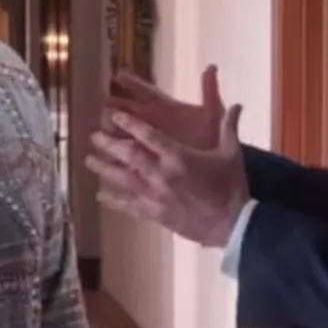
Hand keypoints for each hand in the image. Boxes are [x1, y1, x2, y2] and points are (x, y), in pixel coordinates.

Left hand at [87, 103, 248, 247]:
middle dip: (109, 144)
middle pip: (128, 156)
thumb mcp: (232, 153)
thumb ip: (229, 127)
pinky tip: (101, 196)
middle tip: (93, 136)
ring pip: (123, 180)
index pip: (148, 136)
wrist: (233, 224)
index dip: (129, 123)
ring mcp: (156, 196)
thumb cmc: (231, 186)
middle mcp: (162, 174)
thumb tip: (239, 104)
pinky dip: (114, 200)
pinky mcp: (155, 214)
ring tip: (89, 160)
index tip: (113, 115)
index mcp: (178, 157)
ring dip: (104, 169)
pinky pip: (129, 205)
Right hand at [103, 65, 223, 149]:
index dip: (134, 84)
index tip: (118, 75)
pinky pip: (128, 156)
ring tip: (96, 131)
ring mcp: (149, 140)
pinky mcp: (147, 159)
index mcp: (168, 108)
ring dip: (111, 131)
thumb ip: (210, 92)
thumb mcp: (213, 115)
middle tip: (103, 104)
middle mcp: (154, 121)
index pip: (148, 93)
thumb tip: (212, 67)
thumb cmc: (212, 138)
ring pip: (124, 132)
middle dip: (115, 107)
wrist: (216, 168)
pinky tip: (103, 158)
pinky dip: (116, 156)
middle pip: (130, 111)